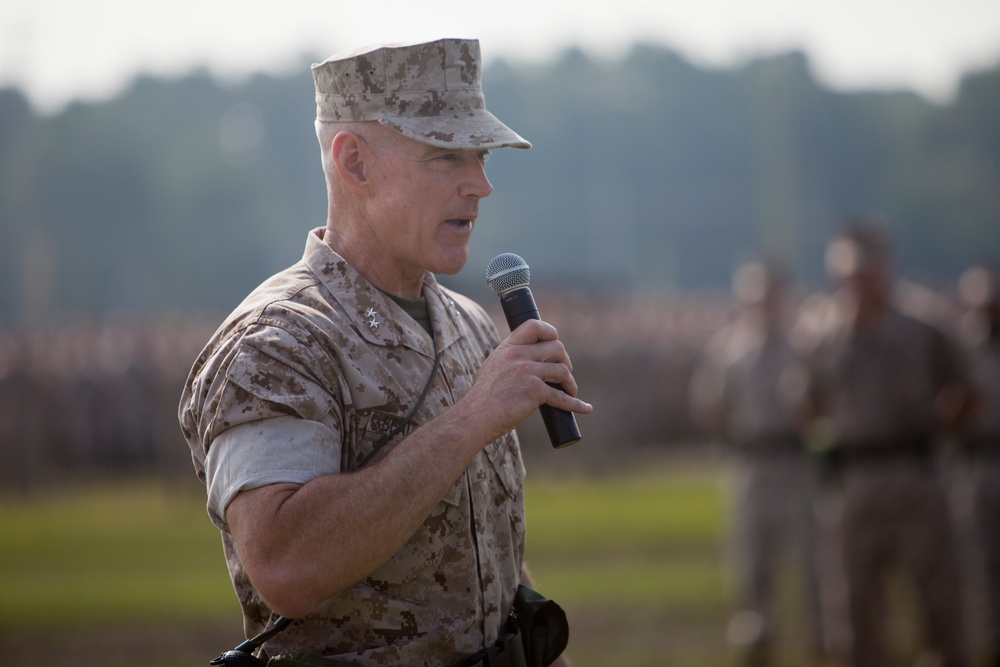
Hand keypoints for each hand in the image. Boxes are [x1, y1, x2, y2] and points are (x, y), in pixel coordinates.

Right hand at [458, 319, 591, 443]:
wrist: (475, 417)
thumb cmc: (483, 397)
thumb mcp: (493, 367)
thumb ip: (511, 358)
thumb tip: (531, 357)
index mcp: (508, 347)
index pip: (534, 326)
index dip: (551, 333)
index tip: (555, 343)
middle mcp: (518, 356)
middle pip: (556, 348)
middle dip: (565, 361)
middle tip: (563, 375)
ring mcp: (527, 372)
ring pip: (563, 370)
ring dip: (570, 383)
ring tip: (569, 391)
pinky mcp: (534, 391)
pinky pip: (562, 396)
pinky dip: (576, 403)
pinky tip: (584, 407)